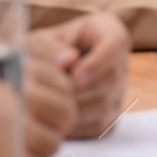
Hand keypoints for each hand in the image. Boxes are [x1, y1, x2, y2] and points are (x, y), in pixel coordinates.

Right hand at [0, 40, 76, 156]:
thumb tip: (58, 69)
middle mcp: (23, 96)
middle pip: (65, 115)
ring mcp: (16, 130)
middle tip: (40, 131)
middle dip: (57, 126)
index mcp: (19, 70)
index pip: (65, 86)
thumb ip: (17, 67)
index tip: (50, 109)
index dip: (63, 100)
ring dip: (43, 149)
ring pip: (53, 143)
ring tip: (23, 147)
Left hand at [36, 13, 130, 138]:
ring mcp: (118, 90)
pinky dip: (74, 125)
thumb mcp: (38, 42)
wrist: (38, 74)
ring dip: (74, 108)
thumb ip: (49, 48)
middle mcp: (119, 61)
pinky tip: (54, 116)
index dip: (98, 62)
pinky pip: (97, 125)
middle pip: (112, 79)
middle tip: (51, 93)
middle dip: (79, 89)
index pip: (116, 43)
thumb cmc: (39, 52)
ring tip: (48, 104)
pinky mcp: (111, 115)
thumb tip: (68, 61)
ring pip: (105, 105)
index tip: (75, 76)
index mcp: (107, 31)